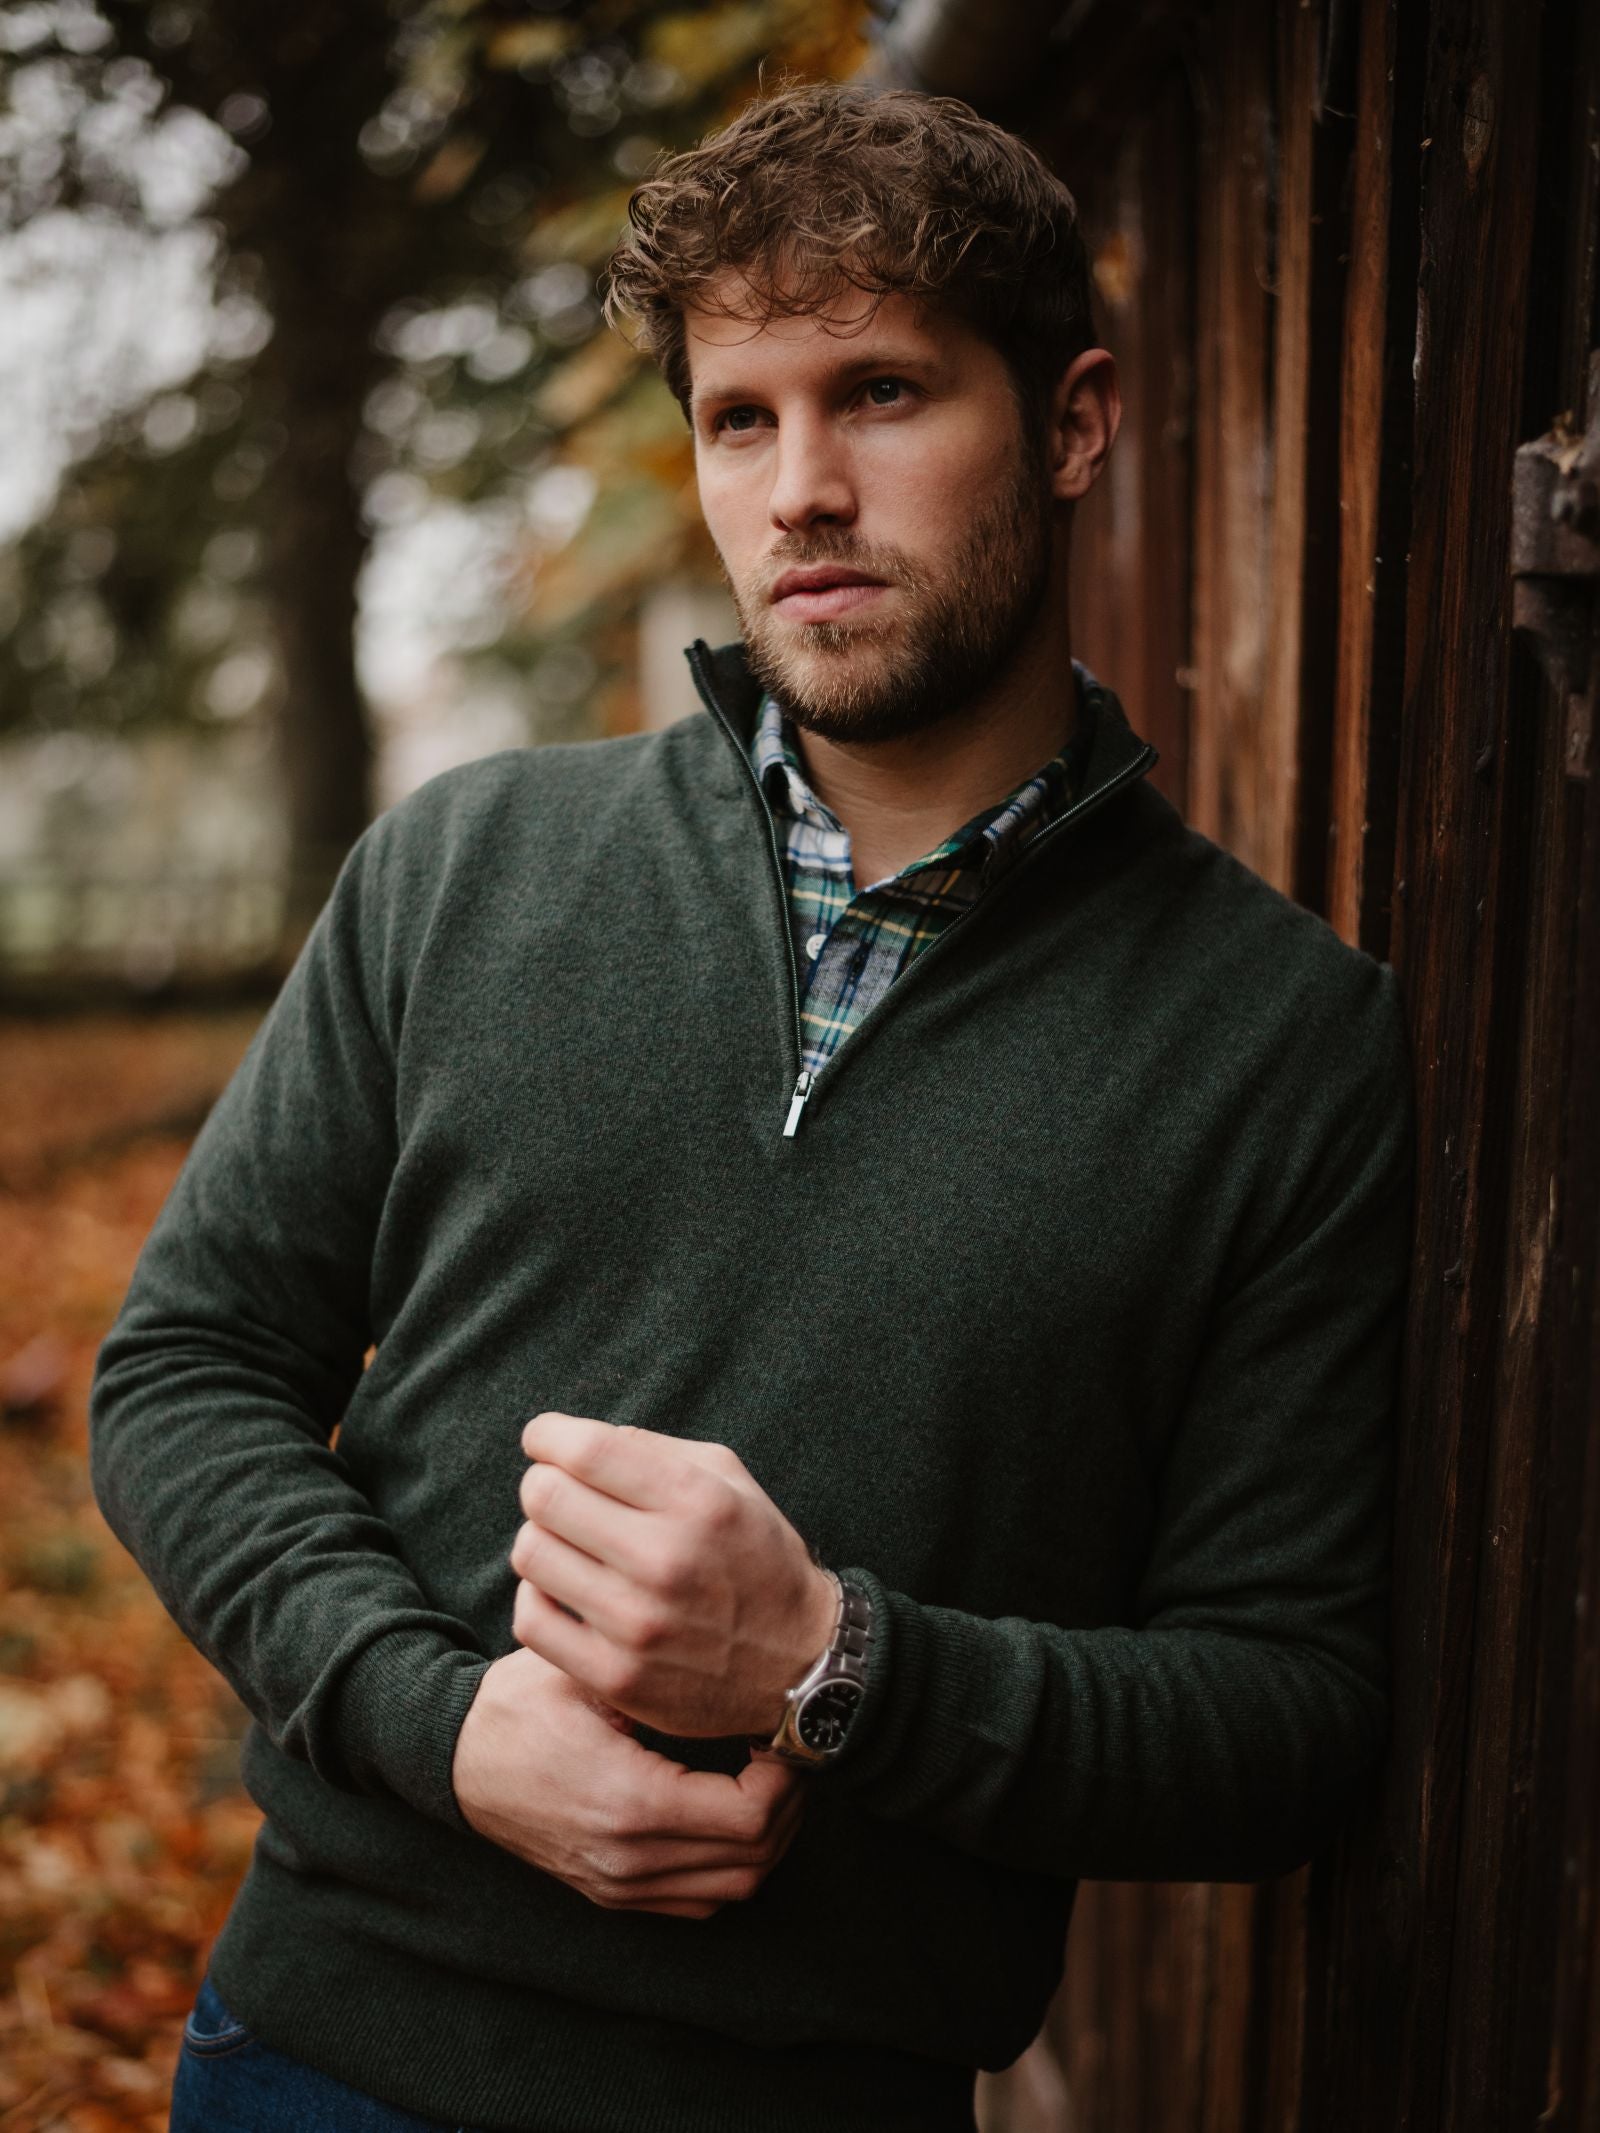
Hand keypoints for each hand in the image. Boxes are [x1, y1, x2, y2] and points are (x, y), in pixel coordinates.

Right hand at [450, 1647, 806, 1918]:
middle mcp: (629, 1858)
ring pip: (732, 1889)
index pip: (750, 1817)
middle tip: (786, 1756)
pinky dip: (729, 1866)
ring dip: (765, 1841)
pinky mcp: (610, 1892)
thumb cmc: (519, 1705)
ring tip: (766, 1783)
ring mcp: (619, 1884)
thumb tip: (730, 1662)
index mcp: (631, 1801)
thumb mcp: (585, 1672)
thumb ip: (653, 1673)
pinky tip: (728, 1815)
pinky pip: (698, 1901)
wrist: (455, 1760)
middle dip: (787, 1809)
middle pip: (753, 1861)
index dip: (784, 1779)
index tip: (777, 1734)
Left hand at [509, 1412, 839, 1739]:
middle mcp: (666, 1560)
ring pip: (530, 1554)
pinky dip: (538, 1597)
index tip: (544, 1440)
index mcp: (697, 1501)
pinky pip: (531, 1619)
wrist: (799, 1666)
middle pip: (544, 1497)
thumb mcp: (732, 1482)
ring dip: (541, 1540)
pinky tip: (566, 1591)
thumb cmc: (758, 1559)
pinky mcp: (615, 1677)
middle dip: (542, 1484)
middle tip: (559, 1494)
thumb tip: (576, 1442)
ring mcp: (638, 1625)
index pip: (584, 1450)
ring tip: (569, 1546)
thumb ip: (657, 1449)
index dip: (547, 1435)